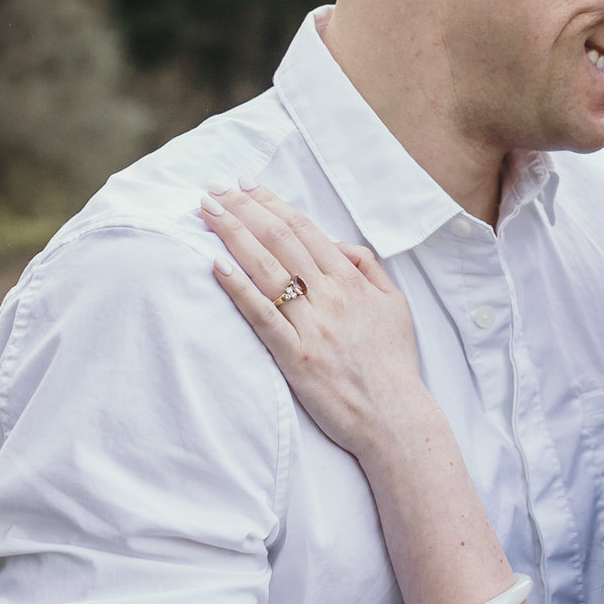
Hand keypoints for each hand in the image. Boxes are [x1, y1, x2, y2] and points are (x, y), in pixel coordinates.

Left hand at [200, 183, 432, 463]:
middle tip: (215, 188)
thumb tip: (337, 244)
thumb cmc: (393, 364)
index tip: (246, 185)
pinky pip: (262, 316)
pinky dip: (238, 288)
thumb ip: (368, 268)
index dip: (271, 203)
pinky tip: (216, 265)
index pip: (304, 229)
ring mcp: (312, 326)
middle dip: (244, 208)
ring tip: (208, 212)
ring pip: (267, 268)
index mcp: (352, 280)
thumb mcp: (395, 304)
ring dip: (233, 235)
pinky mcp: (296, 357)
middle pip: (280, 239)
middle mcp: (331, 296)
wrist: (396, 417)